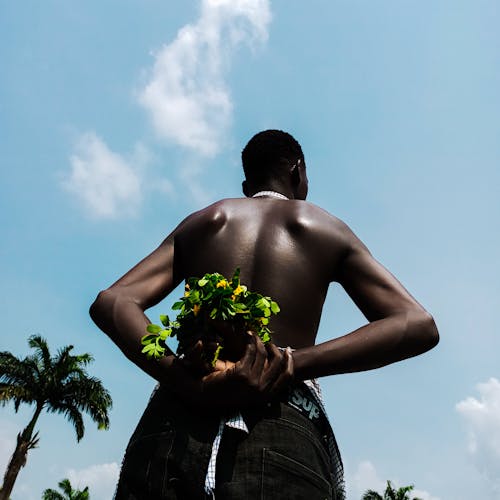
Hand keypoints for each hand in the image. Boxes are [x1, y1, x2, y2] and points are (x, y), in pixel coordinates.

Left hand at [169, 333, 293, 410]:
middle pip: (279, 364)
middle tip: (271, 343)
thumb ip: (261, 383)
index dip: (290, 362)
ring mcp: (252, 383)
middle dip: (277, 350)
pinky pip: (251, 352)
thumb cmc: (223, 391)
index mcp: (265, 397)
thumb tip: (272, 368)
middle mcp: (261, 391)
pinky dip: (251, 341)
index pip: (287, 378)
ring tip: (254, 337)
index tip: (288, 351)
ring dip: (260, 342)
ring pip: (263, 354)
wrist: (203, 394)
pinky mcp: (241, 374)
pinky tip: (247, 335)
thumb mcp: (247, 390)